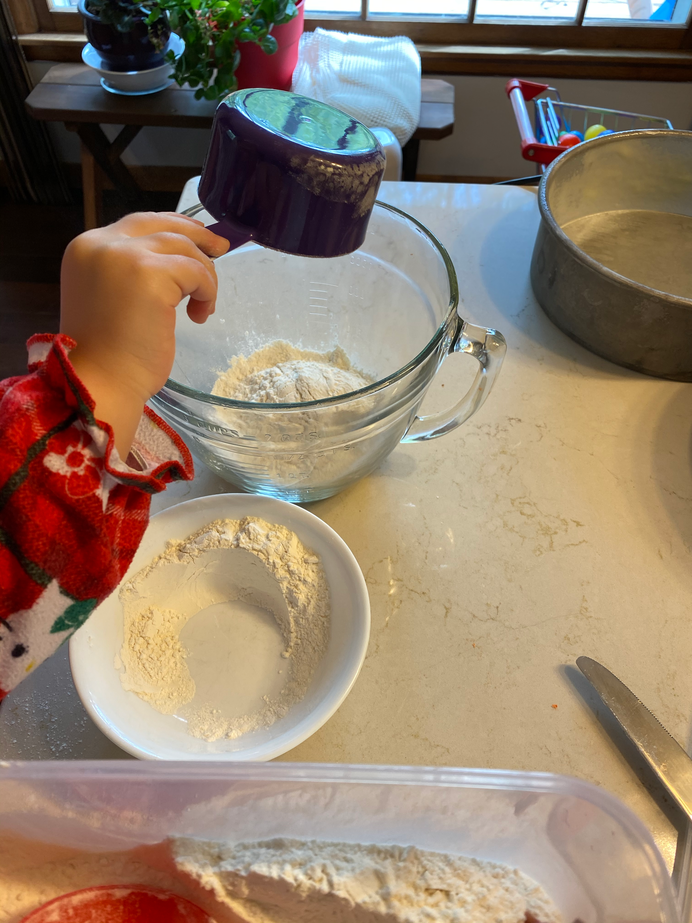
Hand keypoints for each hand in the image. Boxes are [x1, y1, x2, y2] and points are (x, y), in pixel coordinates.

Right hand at [60, 212, 228, 458]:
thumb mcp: (114, 298)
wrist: (101, 383)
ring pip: (183, 247)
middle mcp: (101, 245)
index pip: (137, 224)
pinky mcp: (149, 274)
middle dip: (195, 234)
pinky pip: (195, 271)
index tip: (198, 239)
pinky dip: (206, 291)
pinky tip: (199, 316)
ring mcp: (124, 256)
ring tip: (203, 307)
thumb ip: (134, 273)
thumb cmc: (109, 356)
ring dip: (203, 276)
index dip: (172, 227)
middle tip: (220, 248)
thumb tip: (180, 259)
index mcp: (86, 249)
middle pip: (161, 224)